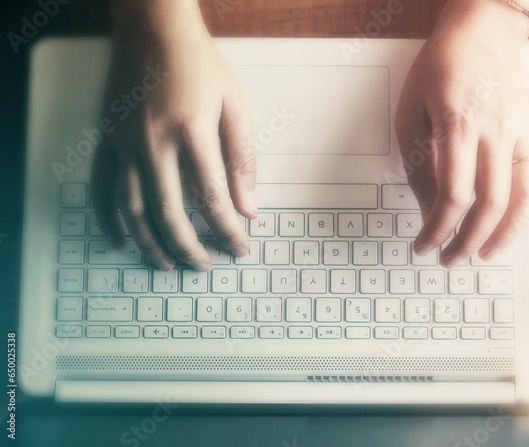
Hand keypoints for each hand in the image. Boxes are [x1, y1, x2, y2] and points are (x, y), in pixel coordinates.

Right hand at [92, 0, 255, 271]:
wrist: (152, 27)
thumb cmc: (199, 63)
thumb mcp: (235, 104)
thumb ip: (243, 158)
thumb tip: (249, 207)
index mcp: (192, 132)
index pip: (212, 198)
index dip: (228, 231)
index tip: (241, 248)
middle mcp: (153, 141)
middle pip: (171, 212)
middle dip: (190, 247)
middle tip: (206, 265)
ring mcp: (123, 142)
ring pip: (133, 208)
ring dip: (150, 242)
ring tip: (169, 264)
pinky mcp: (105, 139)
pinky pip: (101, 188)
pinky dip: (108, 218)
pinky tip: (121, 240)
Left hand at [395, 0, 528, 267]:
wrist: (483, 23)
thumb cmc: (441, 63)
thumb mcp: (412, 109)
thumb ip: (419, 163)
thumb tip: (429, 210)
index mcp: (459, 124)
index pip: (452, 195)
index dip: (437, 230)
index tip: (424, 245)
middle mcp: (496, 129)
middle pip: (490, 203)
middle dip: (469, 241)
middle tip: (452, 259)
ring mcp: (524, 127)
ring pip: (524, 193)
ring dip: (507, 232)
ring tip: (488, 253)